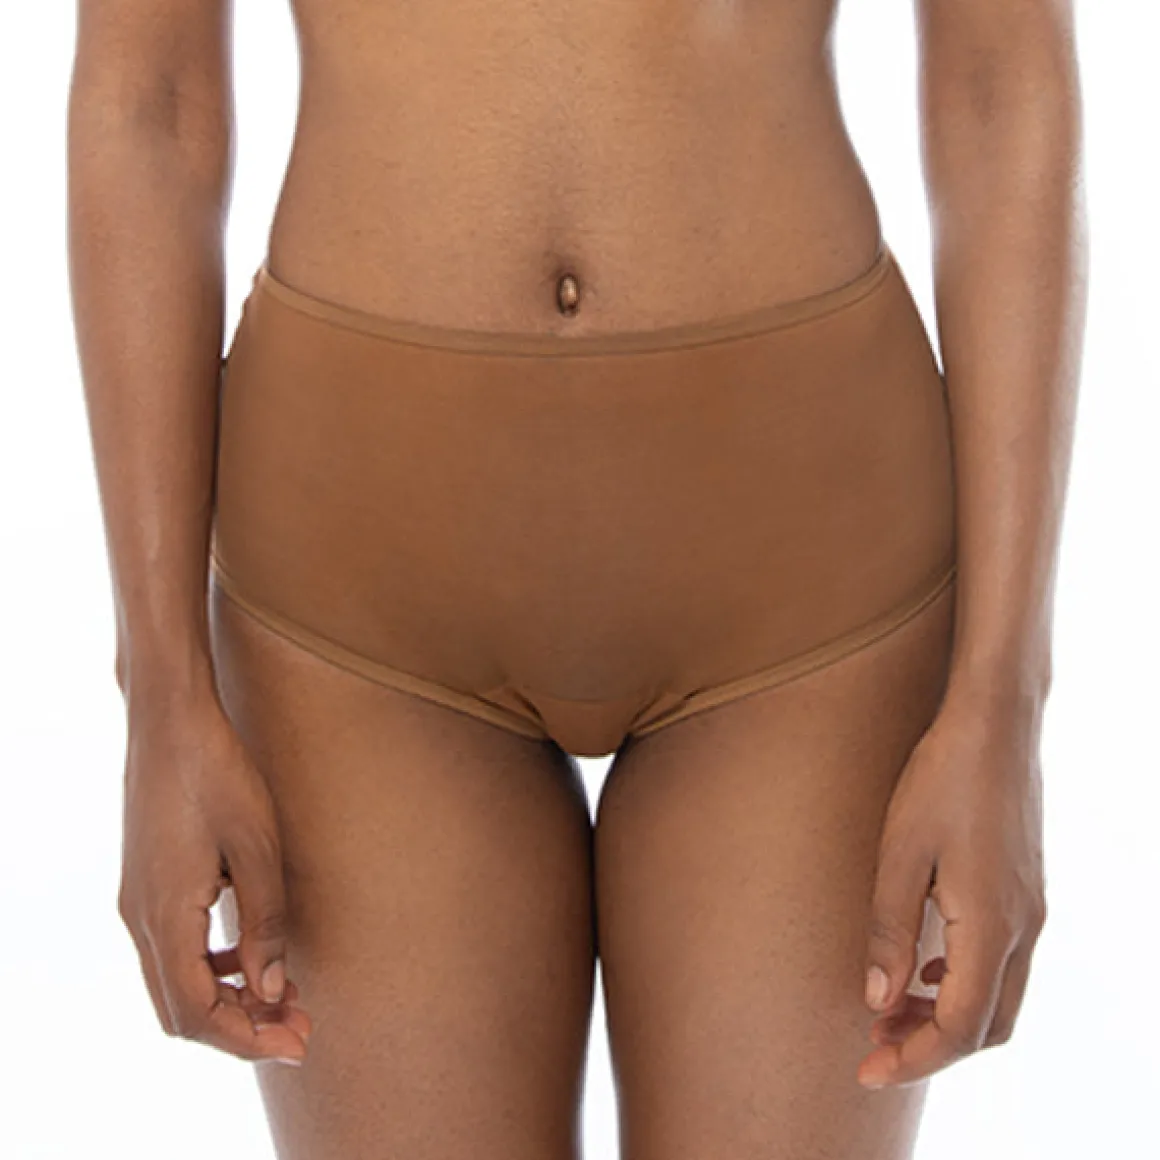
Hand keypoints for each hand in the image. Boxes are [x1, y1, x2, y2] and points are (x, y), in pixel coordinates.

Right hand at [116, 686, 310, 1064]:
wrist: (169, 718)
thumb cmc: (218, 772)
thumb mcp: (258, 846)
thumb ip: (264, 922)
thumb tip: (273, 990)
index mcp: (164, 915)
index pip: (197, 1012)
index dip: (247, 1039)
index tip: (297, 1044)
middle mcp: (138, 919)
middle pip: (180, 1009)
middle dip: (240, 1028)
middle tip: (300, 1027)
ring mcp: (135, 902)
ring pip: (173, 983)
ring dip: (226, 999)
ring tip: (285, 994)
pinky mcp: (144, 884)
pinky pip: (170, 951)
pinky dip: (209, 968)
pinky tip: (249, 954)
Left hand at [858, 692, 1047, 1087]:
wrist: (994, 726)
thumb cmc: (940, 779)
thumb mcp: (898, 852)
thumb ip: (888, 931)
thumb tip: (877, 1002)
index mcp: (992, 925)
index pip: (961, 1028)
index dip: (914, 1059)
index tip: (866, 1070)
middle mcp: (1023, 929)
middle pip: (988, 1026)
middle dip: (931, 1047)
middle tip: (873, 1045)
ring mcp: (1032, 912)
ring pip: (999, 999)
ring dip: (947, 1017)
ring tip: (888, 1009)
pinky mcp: (1026, 893)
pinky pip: (1003, 964)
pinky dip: (963, 985)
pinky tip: (922, 967)